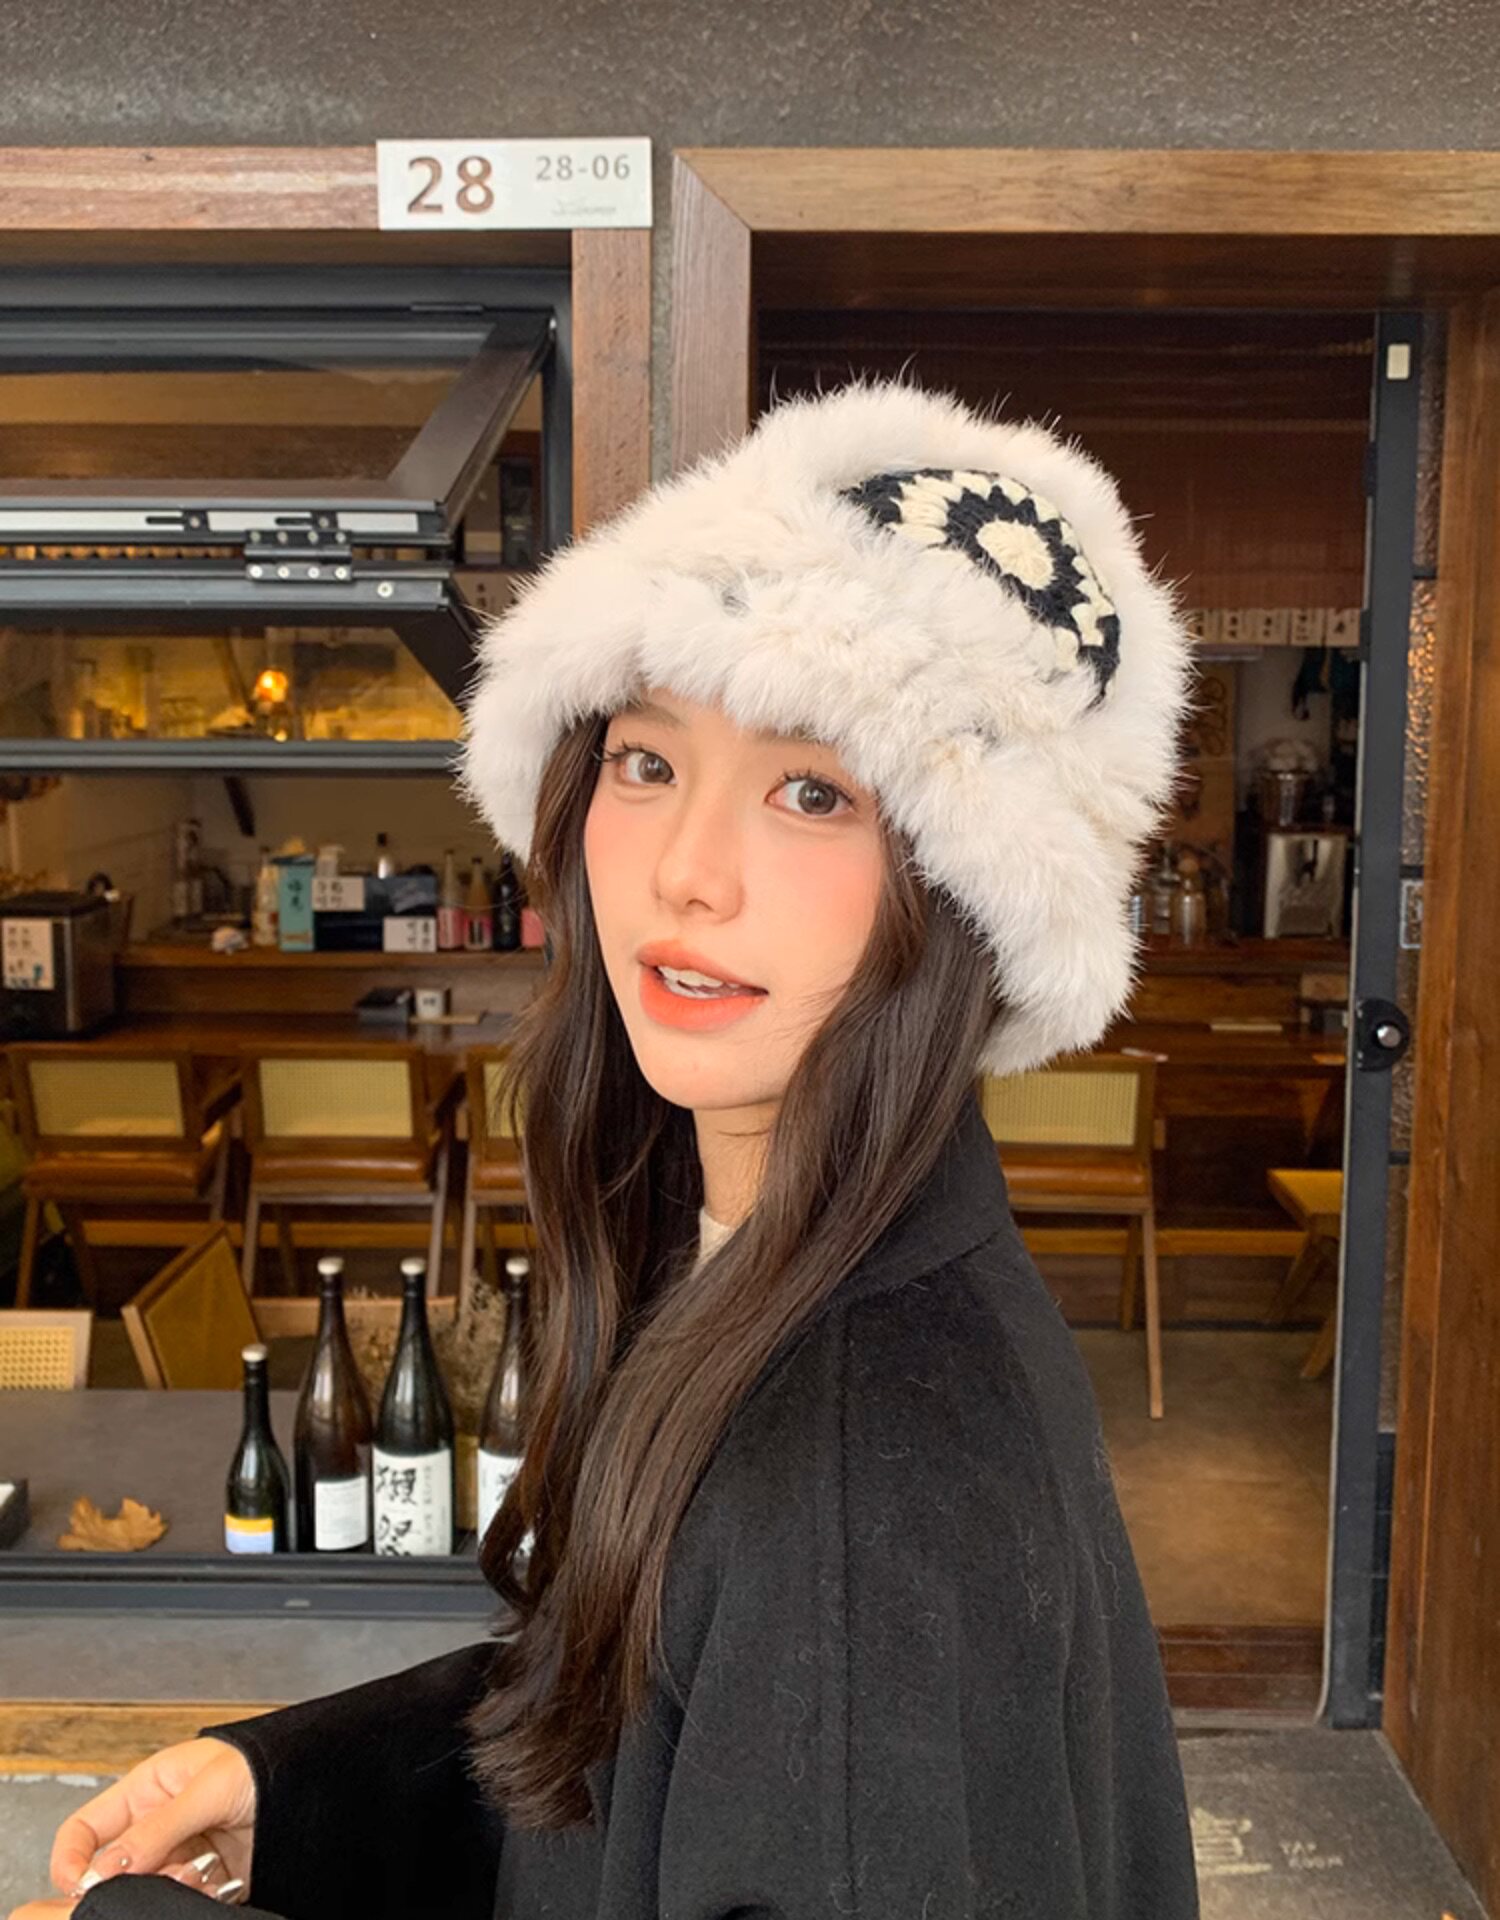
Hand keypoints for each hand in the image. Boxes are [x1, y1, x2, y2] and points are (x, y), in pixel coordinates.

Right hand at [10, 1736, 256, 1913]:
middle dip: (130, 1884)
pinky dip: (195, 1902)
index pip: (85, 1830)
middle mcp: (158, 1828)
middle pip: (114, 1873)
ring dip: (169, 1890)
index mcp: (146, 1792)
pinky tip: (218, 1883)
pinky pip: (184, 1903)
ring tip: (201, 1871)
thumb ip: (157, 1829)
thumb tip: (104, 1870)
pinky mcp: (208, 1881)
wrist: (317, 1782)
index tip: (80, 1888)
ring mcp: (182, 1856)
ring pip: (149, 1892)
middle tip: (163, 1876)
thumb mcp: (208, 1788)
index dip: (71, 1860)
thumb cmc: (262, 1764)